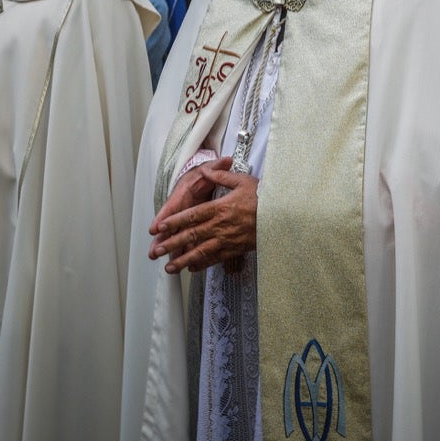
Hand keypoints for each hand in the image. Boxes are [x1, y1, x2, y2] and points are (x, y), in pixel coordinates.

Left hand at [149, 157, 257, 273]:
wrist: (283, 216)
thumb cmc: (263, 197)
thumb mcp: (243, 181)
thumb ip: (221, 177)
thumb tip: (205, 172)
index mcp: (220, 208)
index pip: (192, 216)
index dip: (175, 222)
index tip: (160, 227)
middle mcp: (220, 226)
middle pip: (191, 236)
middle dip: (171, 244)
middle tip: (155, 251)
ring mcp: (227, 240)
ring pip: (201, 252)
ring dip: (183, 260)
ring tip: (169, 267)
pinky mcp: (235, 249)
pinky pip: (216, 259)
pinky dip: (202, 265)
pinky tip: (192, 268)